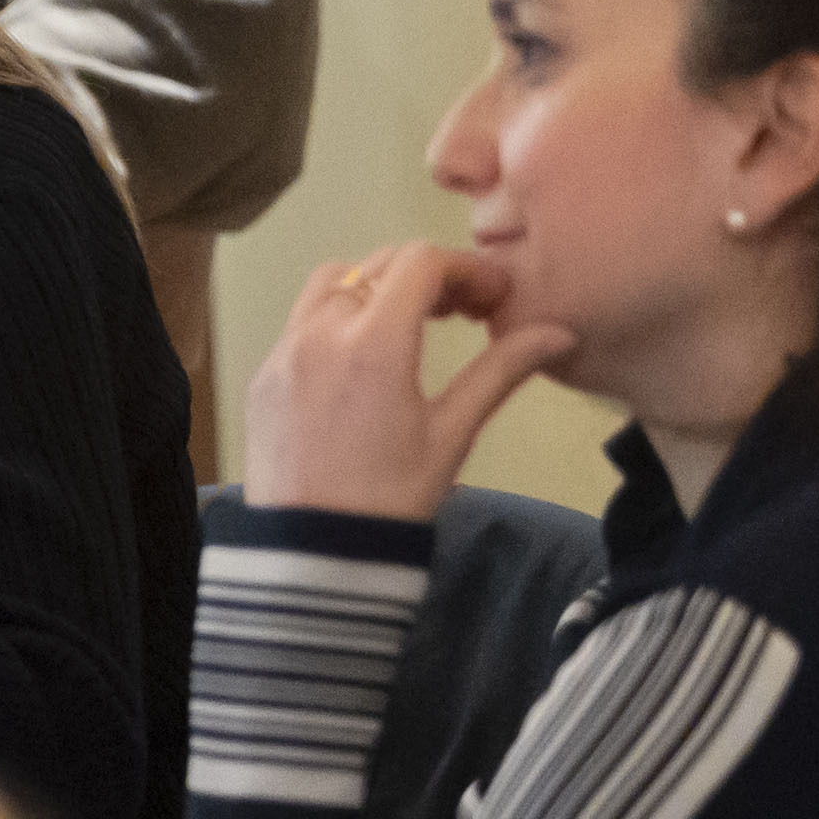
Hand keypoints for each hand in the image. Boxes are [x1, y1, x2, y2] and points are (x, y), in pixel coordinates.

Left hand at [241, 248, 576, 522]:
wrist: (309, 556)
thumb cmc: (389, 501)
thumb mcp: (452, 434)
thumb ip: (501, 372)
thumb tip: (558, 334)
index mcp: (373, 344)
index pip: (420, 262)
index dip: (465, 269)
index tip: (491, 299)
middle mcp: (318, 335)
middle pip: (377, 265)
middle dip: (426, 278)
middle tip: (463, 314)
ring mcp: (281, 355)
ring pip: (330, 284)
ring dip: (375, 288)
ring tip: (412, 330)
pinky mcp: (261, 379)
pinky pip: (299, 323)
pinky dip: (337, 320)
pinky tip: (364, 361)